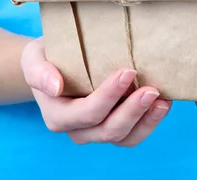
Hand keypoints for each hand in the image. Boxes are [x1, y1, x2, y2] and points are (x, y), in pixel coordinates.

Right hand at [21, 38, 171, 145]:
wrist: (53, 65)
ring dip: (146, 121)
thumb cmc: (46, 58)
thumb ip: (38, 72)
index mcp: (57, 115)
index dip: (109, 96)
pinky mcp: (113, 128)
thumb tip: (55, 86)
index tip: (128, 72)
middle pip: (108, 130)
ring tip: (163, 100)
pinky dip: (150, 122)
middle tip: (152, 89)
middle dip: (132, 111)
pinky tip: (162, 103)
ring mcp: (96, 132)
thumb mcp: (33, 58)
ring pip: (124, 138)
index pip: (87, 112)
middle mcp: (77, 130)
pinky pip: (133, 134)